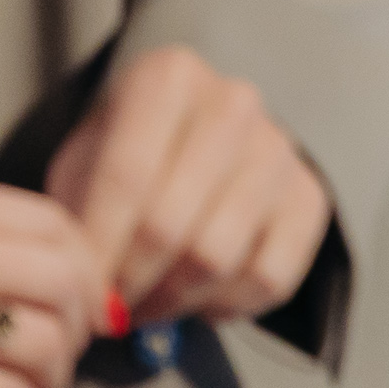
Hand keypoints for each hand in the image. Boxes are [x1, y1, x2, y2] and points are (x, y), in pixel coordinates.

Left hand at [43, 44, 334, 332]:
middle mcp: (233, 102)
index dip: (98, 250)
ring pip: (219, 257)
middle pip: (172, 223)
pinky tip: (199, 297)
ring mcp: (279, 149)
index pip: (126, 176)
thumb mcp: (85, 162)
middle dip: (130, 282)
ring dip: (172, 300)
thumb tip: (92, 294)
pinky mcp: (310, 196)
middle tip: (108, 310)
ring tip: (145, 306)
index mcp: (168, 77)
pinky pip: (269, 277)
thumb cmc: (130, 154)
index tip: (80, 294)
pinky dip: (227, 305)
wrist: (196, 140)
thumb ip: (78, 217)